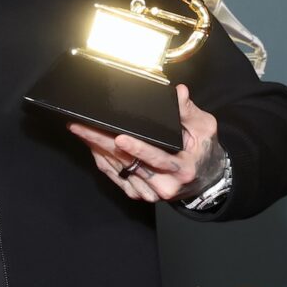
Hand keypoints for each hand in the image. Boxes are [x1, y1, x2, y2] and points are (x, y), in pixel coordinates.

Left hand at [68, 83, 223, 203]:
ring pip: (118, 169)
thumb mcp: (204, 129)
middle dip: (102, 142)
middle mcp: (164, 184)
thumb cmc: (203, 151)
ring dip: (97, 149)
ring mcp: (150, 192)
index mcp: (182, 168)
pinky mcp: (140, 194)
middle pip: (129, 162)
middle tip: (81, 127)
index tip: (119, 138)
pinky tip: (91, 145)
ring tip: (81, 130)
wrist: (205, 180)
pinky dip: (102, 161)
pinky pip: (116, 177)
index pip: (156, 158)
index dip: (137, 148)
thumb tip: (179, 92)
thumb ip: (189, 111)